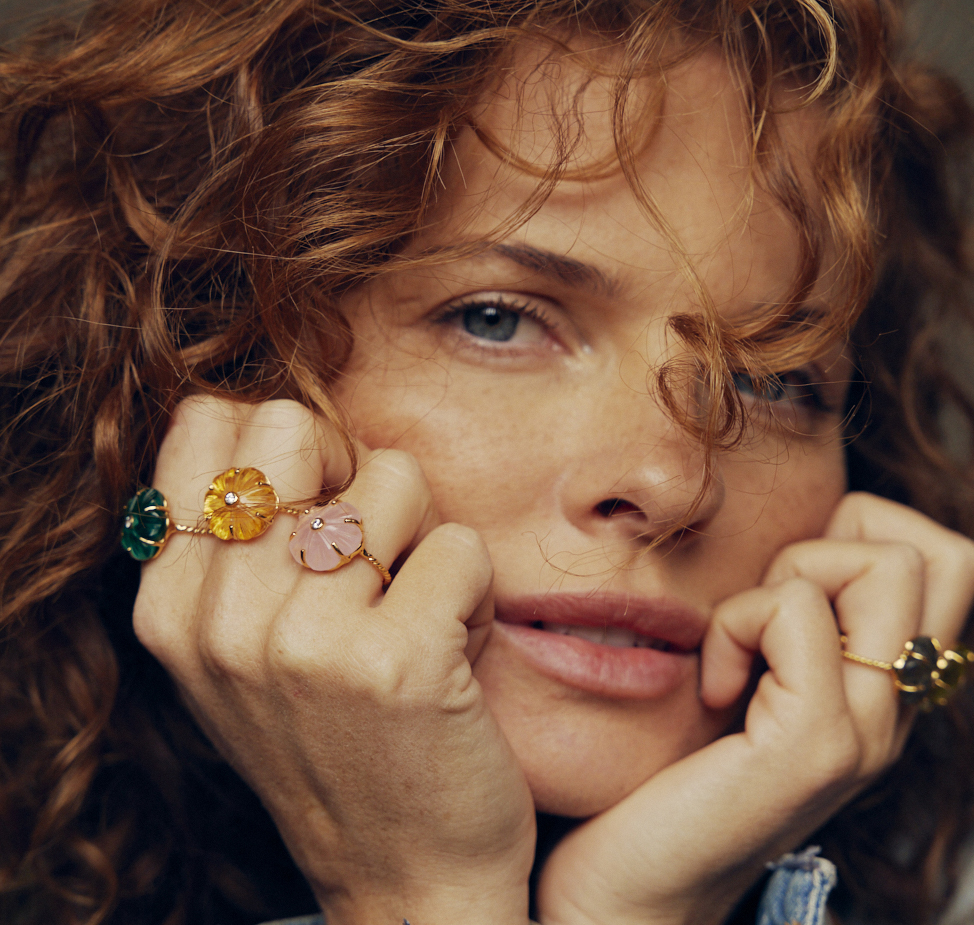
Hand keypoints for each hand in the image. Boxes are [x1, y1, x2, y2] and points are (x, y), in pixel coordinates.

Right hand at [132, 397, 535, 924]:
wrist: (404, 877)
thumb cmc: (335, 742)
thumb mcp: (243, 651)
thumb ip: (240, 543)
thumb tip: (290, 423)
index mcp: (172, 607)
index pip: (209, 424)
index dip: (287, 446)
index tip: (319, 507)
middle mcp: (223, 620)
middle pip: (296, 426)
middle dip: (355, 471)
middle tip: (377, 545)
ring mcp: (305, 643)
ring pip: (396, 477)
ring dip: (426, 541)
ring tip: (416, 614)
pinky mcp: (397, 663)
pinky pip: (461, 545)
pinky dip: (474, 590)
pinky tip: (455, 650)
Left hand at [536, 492, 973, 924]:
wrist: (636, 885)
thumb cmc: (671, 766)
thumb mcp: (749, 670)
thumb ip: (791, 613)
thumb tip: (799, 527)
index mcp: (884, 691)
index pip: (944, 561)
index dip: (859, 534)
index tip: (782, 588)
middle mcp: (896, 712)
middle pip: (932, 555)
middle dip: (829, 542)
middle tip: (763, 611)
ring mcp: (868, 732)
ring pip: (884, 567)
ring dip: (782, 578)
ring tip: (736, 648)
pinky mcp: (816, 746)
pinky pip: (798, 611)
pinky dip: (739, 620)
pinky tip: (713, 685)